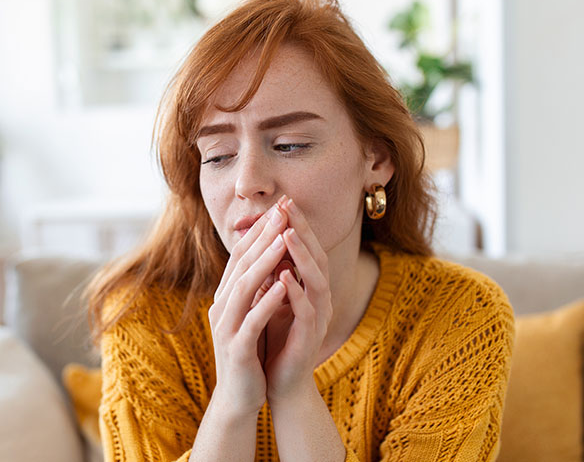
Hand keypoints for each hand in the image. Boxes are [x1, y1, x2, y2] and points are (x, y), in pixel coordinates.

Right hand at [207, 197, 290, 416]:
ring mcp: (225, 328)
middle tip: (281, 211)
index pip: (240, 256)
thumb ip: (255, 288)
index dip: (259, 231)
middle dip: (263, 237)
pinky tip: (284, 284)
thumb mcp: (251, 314)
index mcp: (225, 297)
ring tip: (283, 239)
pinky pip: (251, 320)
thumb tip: (269, 257)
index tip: (278, 209)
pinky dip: (267, 300)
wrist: (239, 397)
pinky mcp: (236, 348)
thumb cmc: (250, 352)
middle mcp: (220, 307)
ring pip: (243, 287)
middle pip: (240, 264)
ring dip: (264, 261)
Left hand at [263, 198, 332, 403]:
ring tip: (287, 233)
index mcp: (310, 289)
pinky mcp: (310, 337)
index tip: (284, 201)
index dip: (297, 225)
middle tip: (289, 205)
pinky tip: (283, 276)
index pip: (307, 250)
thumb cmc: (276, 338)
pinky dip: (295, 292)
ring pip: (316, 280)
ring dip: (302, 255)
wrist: (279, 382)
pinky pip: (307, 310)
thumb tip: (264, 243)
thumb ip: (273, 275)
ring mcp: (318, 317)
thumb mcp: (272, 300)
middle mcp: (319, 298)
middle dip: (303, 230)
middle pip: (317, 257)